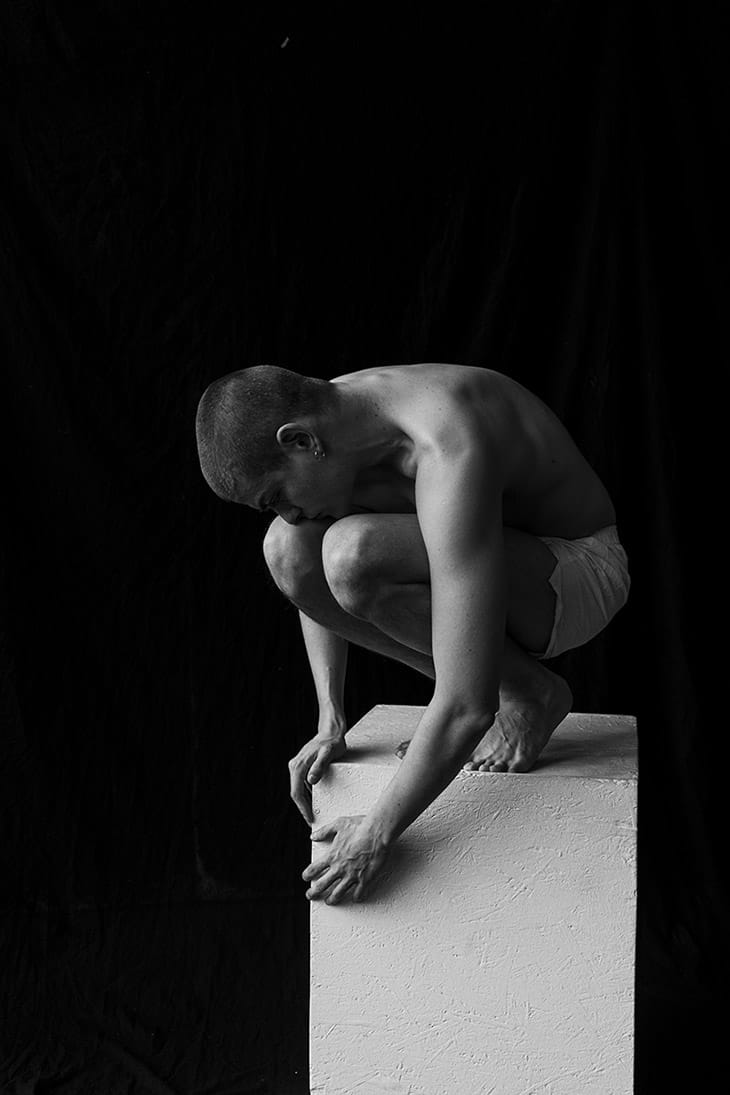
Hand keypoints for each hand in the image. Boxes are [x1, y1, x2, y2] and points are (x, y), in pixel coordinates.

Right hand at [288, 711, 347, 825]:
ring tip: (314, 814)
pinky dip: (307, 794)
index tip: (310, 819)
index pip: (297, 792)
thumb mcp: (328, 754)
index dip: (303, 808)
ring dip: (305, 802)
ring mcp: (297, 766)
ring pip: (298, 789)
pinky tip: (315, 800)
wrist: (331, 731)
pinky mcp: (302, 766)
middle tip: (312, 820)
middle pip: (296, 792)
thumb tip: (310, 780)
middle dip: (303, 808)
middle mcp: (294, 766)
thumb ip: (320, 766)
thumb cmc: (332, 743)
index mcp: (298, 766)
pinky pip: (302, 784)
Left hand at [303, 814, 390, 904]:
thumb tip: (314, 835)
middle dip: (314, 892)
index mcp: (332, 855)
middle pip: (322, 885)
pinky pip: (359, 893)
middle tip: (310, 895)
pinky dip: (356, 897)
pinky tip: (355, 898)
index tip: (306, 877)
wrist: (377, 832)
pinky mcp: (365, 879)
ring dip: (331, 899)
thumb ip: (325, 831)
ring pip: (338, 893)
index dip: (307, 875)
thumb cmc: (360, 826)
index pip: (314, 869)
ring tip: (329, 901)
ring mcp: (352, 875)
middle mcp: (340, 868)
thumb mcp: (339, 824)